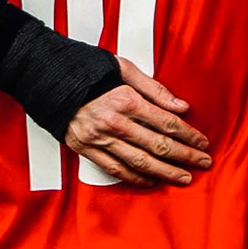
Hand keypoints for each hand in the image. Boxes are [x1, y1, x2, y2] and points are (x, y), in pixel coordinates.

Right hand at [63, 59, 211, 185]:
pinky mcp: (86, 150)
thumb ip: (154, 88)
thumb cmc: (86, 69)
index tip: (203, 143)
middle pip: (158, 146)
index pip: (166, 122)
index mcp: (124, 99)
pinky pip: (116, 170)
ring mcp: (98, 139)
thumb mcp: (122, 67)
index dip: (188, 135)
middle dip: (185, 156)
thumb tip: (182, 106)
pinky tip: (153, 181)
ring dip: (166, 172)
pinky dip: (136, 178)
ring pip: (140, 162)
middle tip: (204, 163)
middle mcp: (113, 123)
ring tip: (185, 178)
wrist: (44, 78)